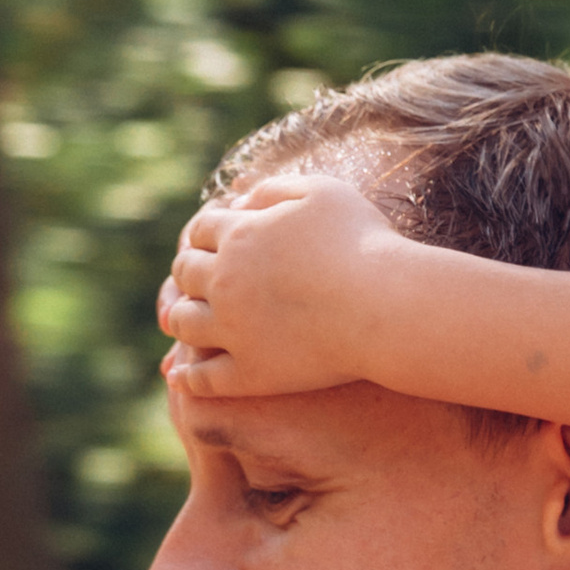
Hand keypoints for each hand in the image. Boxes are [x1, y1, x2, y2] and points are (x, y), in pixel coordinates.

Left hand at [158, 175, 392, 394]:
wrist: (387, 305)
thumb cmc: (363, 244)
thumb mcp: (321, 192)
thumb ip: (274, 189)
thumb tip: (239, 201)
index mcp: (238, 235)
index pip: (201, 231)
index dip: (206, 236)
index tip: (215, 244)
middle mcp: (225, 282)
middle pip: (185, 275)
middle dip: (189, 274)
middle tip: (198, 281)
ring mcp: (234, 331)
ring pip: (184, 325)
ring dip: (181, 319)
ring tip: (191, 323)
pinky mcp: (250, 374)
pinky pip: (204, 379)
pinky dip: (188, 377)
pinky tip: (181, 377)